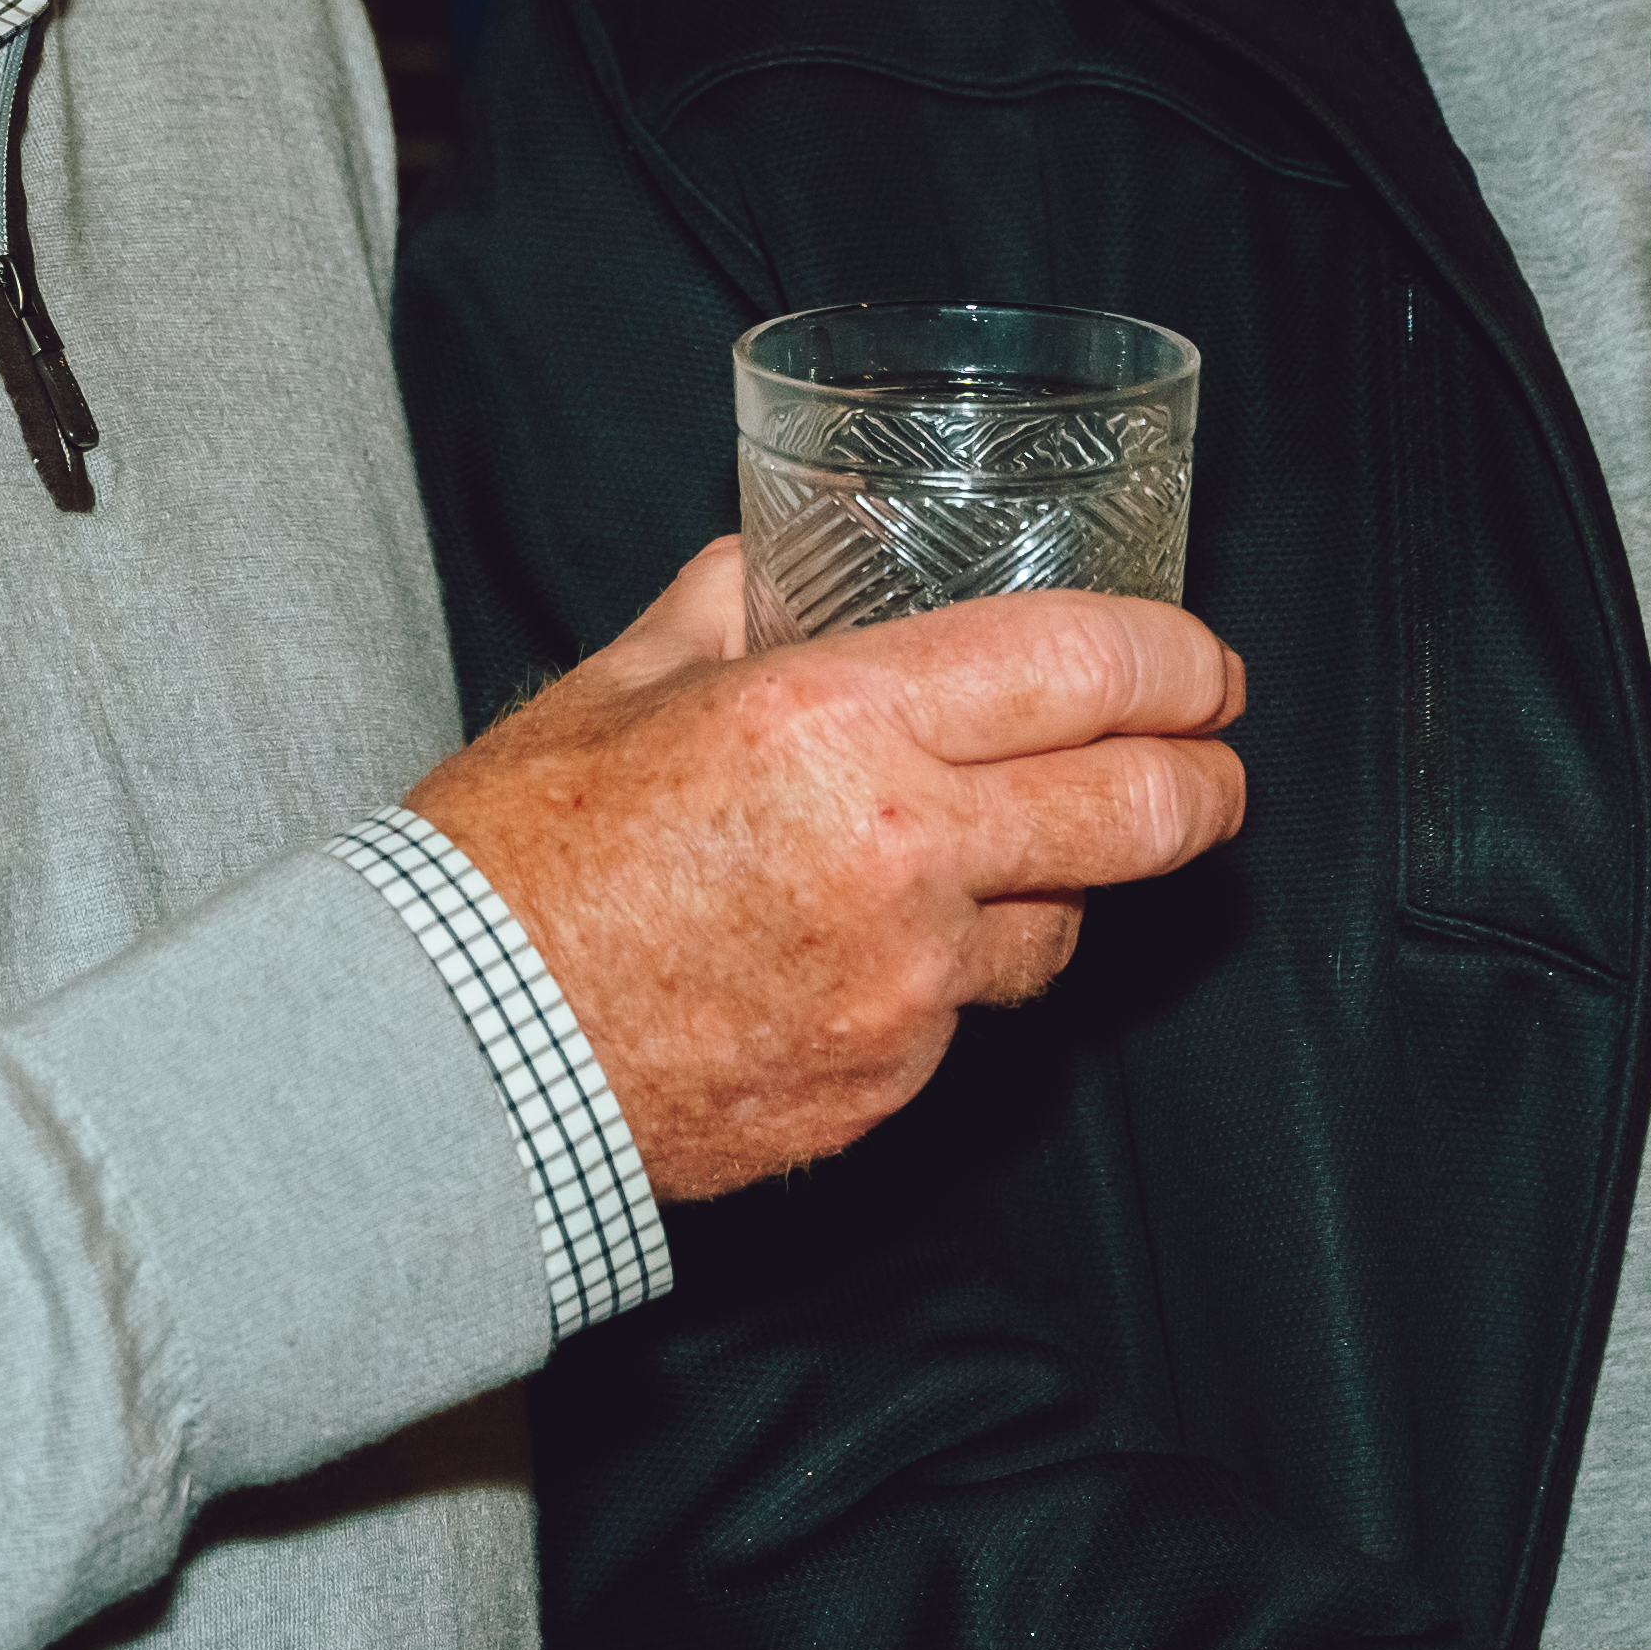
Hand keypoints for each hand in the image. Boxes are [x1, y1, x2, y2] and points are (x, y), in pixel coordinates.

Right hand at [402, 542, 1244, 1201]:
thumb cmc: (507, 864)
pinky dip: (949, 977)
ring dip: (1060, 886)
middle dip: (1204, 779)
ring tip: (1005, 856)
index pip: (1084, 666)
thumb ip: (725, 610)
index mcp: (837, 722)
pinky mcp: (885, 1086)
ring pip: (1064, 927)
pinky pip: (964, 1017)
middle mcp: (900, 853)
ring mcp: (905, 987)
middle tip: (1208, 763)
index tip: (1204, 664)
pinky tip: (874, 948)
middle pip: (1144, 813)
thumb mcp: (616, 687)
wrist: (442, 1062)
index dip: (1178, 658)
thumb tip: (783, 563)